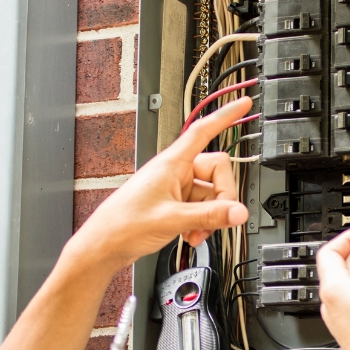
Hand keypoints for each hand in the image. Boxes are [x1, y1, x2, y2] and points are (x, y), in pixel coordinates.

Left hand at [70, 99, 252, 269]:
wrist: (105, 244)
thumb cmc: (125, 223)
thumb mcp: (173, 219)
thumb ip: (209, 216)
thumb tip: (238, 212)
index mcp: (172, 163)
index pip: (204, 131)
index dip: (225, 116)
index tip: (243, 105)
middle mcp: (175, 171)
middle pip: (217, 171)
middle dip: (222, 198)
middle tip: (217, 218)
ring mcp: (176, 188)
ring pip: (211, 194)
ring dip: (211, 216)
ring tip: (196, 232)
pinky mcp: (174, 203)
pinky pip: (201, 207)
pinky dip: (202, 222)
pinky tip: (192, 235)